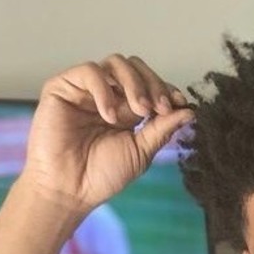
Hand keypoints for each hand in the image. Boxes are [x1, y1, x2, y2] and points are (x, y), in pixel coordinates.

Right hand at [19, 55, 193, 215]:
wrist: (69, 189)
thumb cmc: (101, 175)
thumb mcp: (141, 152)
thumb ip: (162, 130)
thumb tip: (189, 111)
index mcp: (127, 109)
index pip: (150, 84)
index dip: (166, 89)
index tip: (180, 103)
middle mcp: (108, 95)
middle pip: (135, 67)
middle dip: (153, 84)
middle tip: (159, 108)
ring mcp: (86, 89)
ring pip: (115, 63)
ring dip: (134, 83)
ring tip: (140, 111)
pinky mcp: (63, 86)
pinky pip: (90, 72)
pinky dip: (105, 90)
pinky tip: (110, 116)